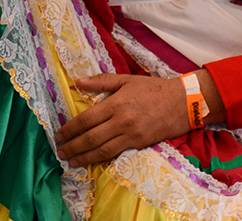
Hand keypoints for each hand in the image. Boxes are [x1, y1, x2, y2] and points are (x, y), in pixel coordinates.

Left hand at [55, 74, 188, 166]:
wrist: (182, 102)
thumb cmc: (154, 89)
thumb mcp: (127, 80)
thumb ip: (102, 81)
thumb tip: (78, 81)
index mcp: (116, 103)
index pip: (86, 119)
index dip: (70, 129)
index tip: (59, 134)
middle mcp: (121, 120)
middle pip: (90, 138)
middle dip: (72, 146)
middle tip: (60, 152)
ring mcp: (130, 134)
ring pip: (101, 150)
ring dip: (83, 157)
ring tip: (70, 161)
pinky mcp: (139, 144)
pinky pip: (115, 153)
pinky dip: (100, 158)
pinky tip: (91, 160)